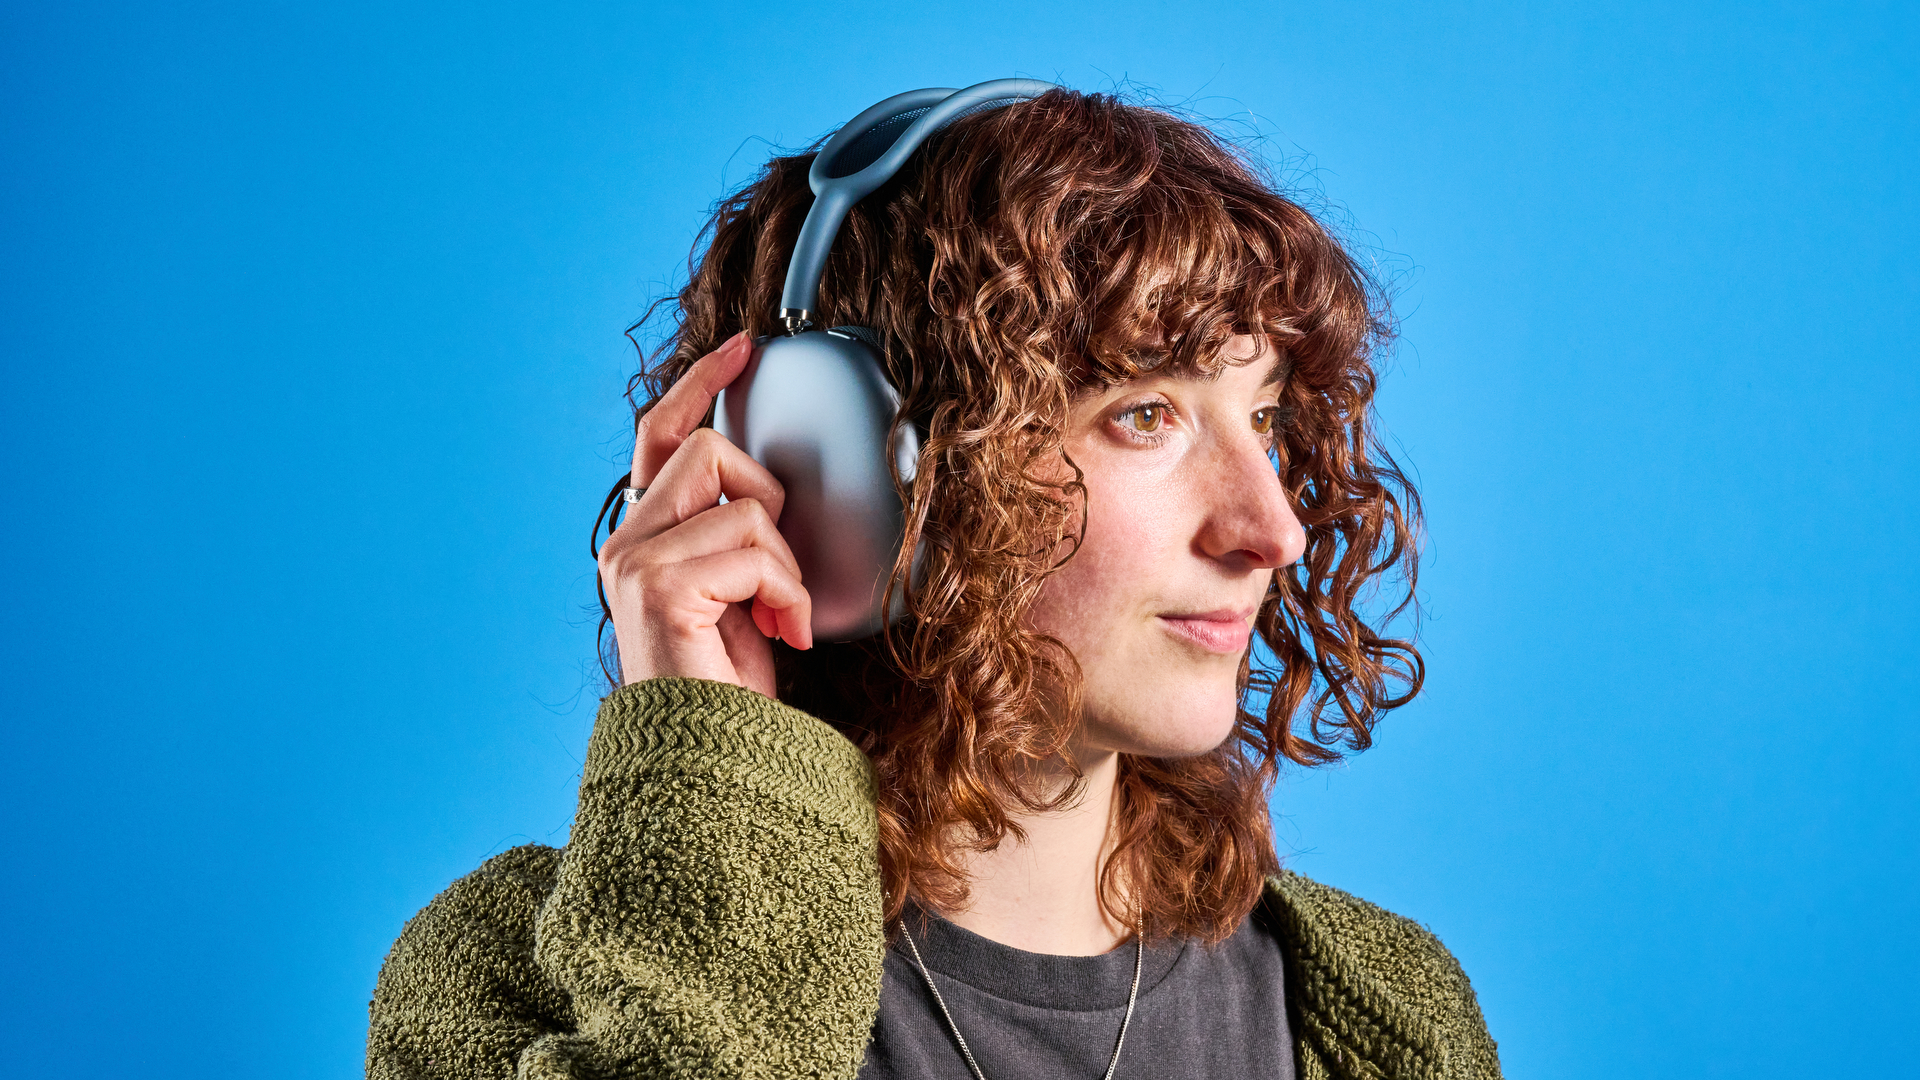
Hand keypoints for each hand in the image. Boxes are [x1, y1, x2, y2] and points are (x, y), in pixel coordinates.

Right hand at [597, 332, 812, 694]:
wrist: (709, 764)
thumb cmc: (728, 694)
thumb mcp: (739, 596)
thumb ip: (736, 538)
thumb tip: (769, 491)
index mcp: (642, 538)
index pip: (661, 436)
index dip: (701, 384)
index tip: (744, 348)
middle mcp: (626, 544)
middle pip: (708, 450)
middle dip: (766, 498)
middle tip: (777, 572)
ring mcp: (636, 563)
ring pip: (742, 501)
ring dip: (783, 561)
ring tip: (779, 614)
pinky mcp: (658, 585)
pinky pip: (753, 548)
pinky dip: (786, 591)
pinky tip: (781, 632)